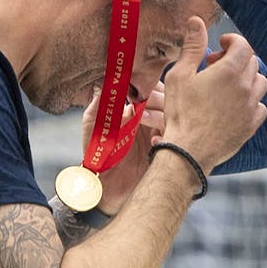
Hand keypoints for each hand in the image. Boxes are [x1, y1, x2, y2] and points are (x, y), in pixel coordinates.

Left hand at [80, 84, 165, 214]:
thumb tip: (104, 82)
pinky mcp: (163, 152)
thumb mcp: (92, 125)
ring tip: (141, 118)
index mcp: (137, 111)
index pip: (153, 90)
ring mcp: (159, 135)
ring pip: (172, 117)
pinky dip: (166, 136)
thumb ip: (97, 103)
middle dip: (155, 97)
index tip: (140, 85)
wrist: (104, 185)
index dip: (150, 85)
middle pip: (167, 100)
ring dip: (159, 115)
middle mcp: (151, 121)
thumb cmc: (97, 154)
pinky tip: (154, 142)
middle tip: (142, 101)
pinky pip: (174, 139)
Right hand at [159, 18, 266, 172]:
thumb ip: (193, 46)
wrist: (188, 151)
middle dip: (235, 58)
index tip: (220, 45)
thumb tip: (197, 21)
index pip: (243, 45)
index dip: (232, 41)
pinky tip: (235, 105)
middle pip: (252, 62)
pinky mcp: (252, 125)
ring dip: (246, 78)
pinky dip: (252, 101)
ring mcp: (251, 107)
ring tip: (227, 85)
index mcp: (228, 71)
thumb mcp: (180, 75)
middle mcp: (245, 87)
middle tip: (215, 66)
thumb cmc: (181, 112)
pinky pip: (261, 106)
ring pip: (260, 82)